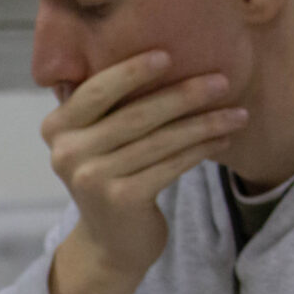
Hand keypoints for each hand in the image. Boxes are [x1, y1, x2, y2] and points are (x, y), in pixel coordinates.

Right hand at [41, 51, 246, 293]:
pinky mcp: (120, 200)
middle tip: (222, 80)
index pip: (96, 91)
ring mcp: (91, 179)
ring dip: (203, 123)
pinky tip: (223, 139)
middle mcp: (66, 152)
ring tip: (237, 113)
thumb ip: (110, 106)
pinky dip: (201, 150)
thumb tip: (163, 51)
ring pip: (159, 140)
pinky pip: (170, 165)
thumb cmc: (112, 175)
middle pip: (134, 115)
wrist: (111, 243)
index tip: (169, 54)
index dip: (132, 71)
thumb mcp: (97, 139)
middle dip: (183, 95)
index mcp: (56, 128)